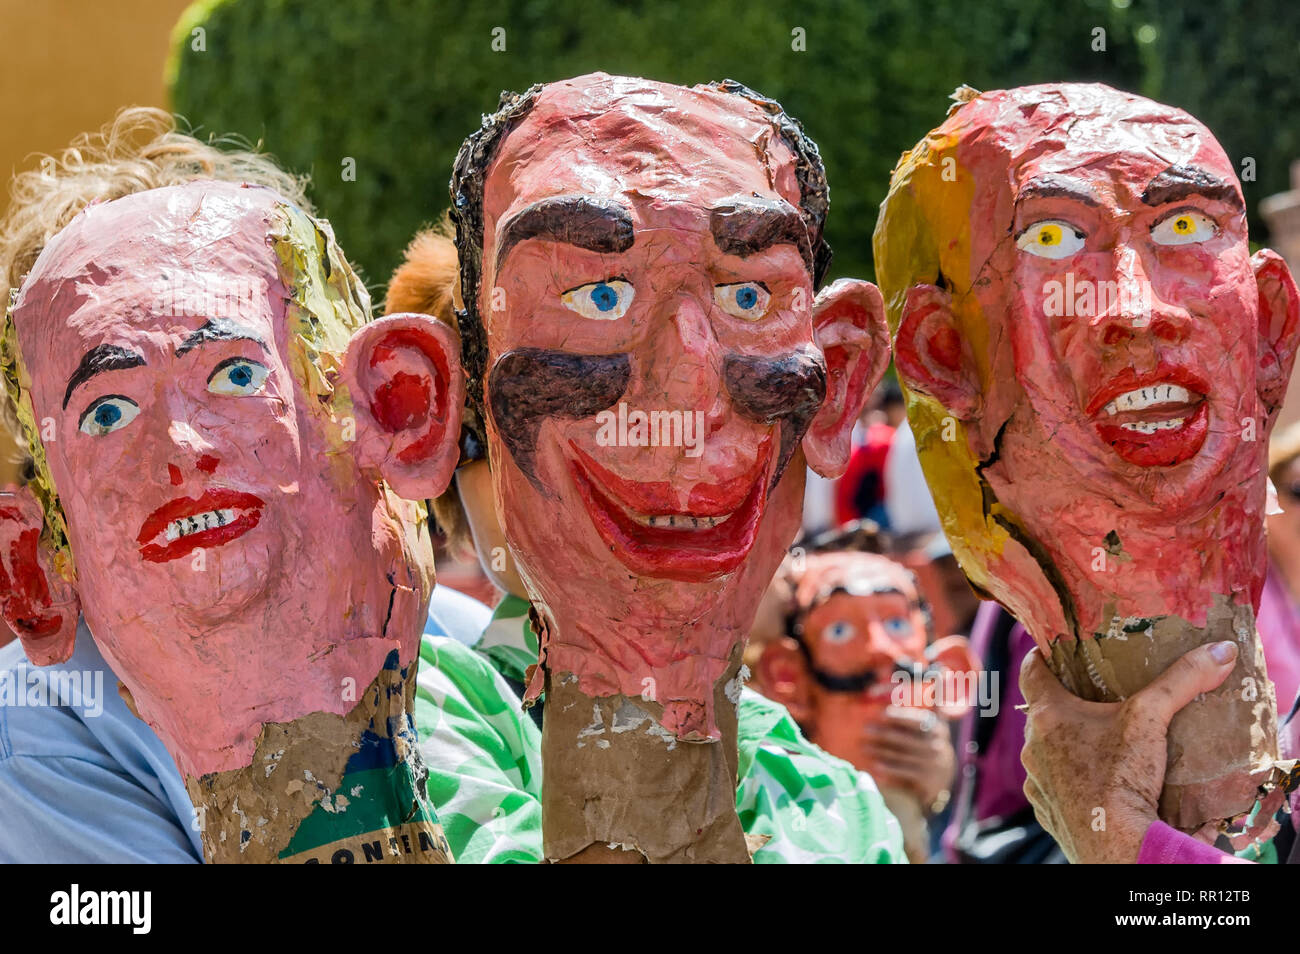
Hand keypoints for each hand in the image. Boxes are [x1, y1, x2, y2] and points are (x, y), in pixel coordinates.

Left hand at [864, 705, 955, 808]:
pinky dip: (888, 768)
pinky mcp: (925, 777)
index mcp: (937, 728)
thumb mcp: (938, 723)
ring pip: (901, 755)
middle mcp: (936, 745)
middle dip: (884, 733)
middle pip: (906, 738)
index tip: (882, 712)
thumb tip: (938, 676)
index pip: (917, 720)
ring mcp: (931, 762)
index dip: (900, 716)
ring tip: (864, 747)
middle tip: (866, 729)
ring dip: (881, 751)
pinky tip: (874, 765)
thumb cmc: (933, 742)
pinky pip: (903, 771)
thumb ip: (935, 702)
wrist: (943, 776)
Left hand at [1019, 640, 1237, 862]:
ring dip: (1070, 747)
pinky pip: (1056, 788)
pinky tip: (1100, 783)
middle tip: (1097, 697)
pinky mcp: (1048, 811)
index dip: (1042, 655)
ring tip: (1104, 744)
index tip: (1056, 649)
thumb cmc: (1122, 777)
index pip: (1032, 671)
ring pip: (1049, 753)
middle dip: (1068, 705)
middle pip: (1045, 713)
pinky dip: (1074, 782)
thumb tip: (1221, 650)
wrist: (1116, 846)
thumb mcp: (1152, 718)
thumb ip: (1183, 680)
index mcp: (1048, 715)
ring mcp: (1037, 782)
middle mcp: (1033, 747)